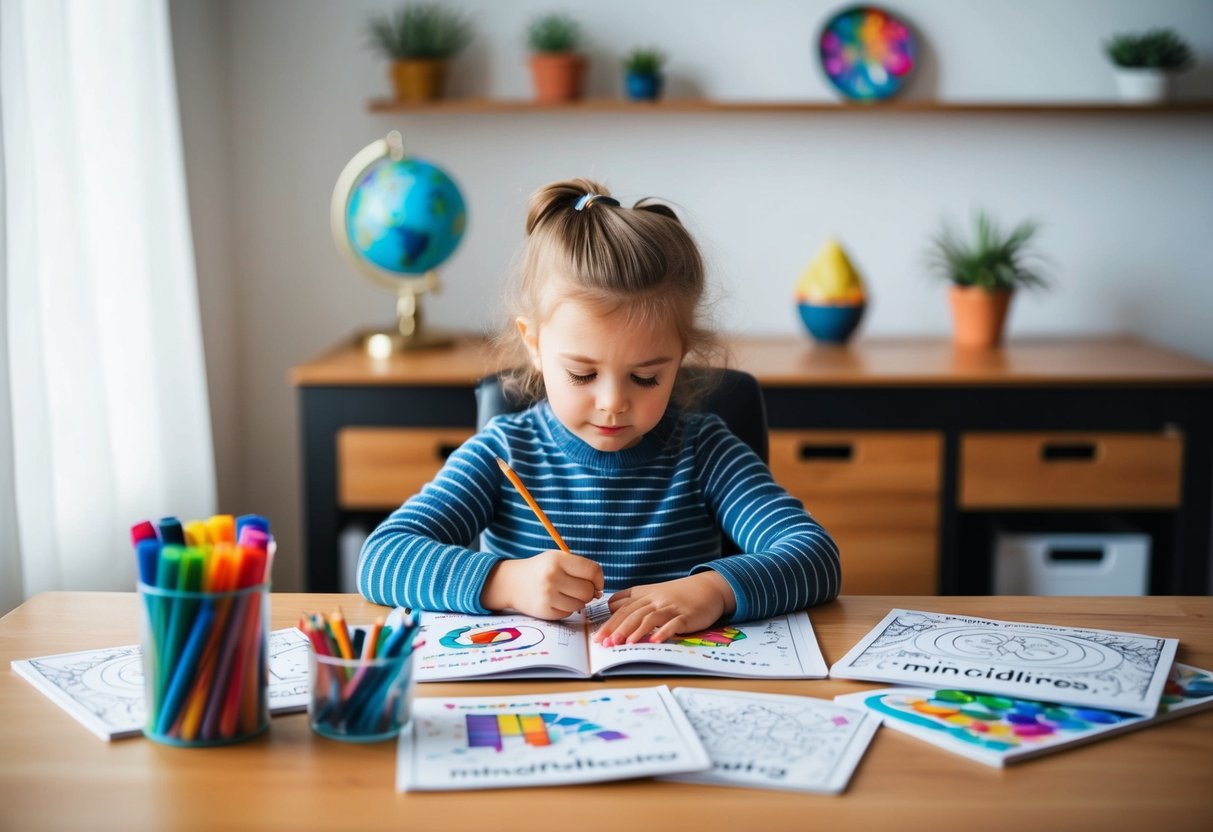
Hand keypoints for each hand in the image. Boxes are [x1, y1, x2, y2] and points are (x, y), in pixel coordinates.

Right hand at [481, 550, 603, 619]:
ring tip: (564, 594)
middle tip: (577, 589)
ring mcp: (548, 595)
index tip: (596, 583)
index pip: (592, 570)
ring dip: (577, 601)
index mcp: (558, 559)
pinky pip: (568, 613)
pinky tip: (555, 601)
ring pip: (581, 604)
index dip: (599, 579)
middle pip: (588, 591)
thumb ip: (580, 570)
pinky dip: (566, 609)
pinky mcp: (545, 611)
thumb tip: (599, 591)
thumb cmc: (542, 570)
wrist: (512, 582)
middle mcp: (552, 576)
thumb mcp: (557, 559)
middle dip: (588, 592)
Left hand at [593, 572, 735, 645]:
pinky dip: (664, 632)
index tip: (597, 636)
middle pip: (633, 614)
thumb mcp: (654, 592)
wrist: (708, 588)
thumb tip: (611, 606)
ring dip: (636, 631)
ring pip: (650, 618)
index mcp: (646, 595)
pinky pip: (673, 624)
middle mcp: (656, 600)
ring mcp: (671, 607)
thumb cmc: (679, 594)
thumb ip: (633, 599)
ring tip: (625, 644)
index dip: (609, 622)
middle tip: (605, 643)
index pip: (623, 609)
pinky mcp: (686, 616)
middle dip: (617, 629)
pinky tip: (655, 641)